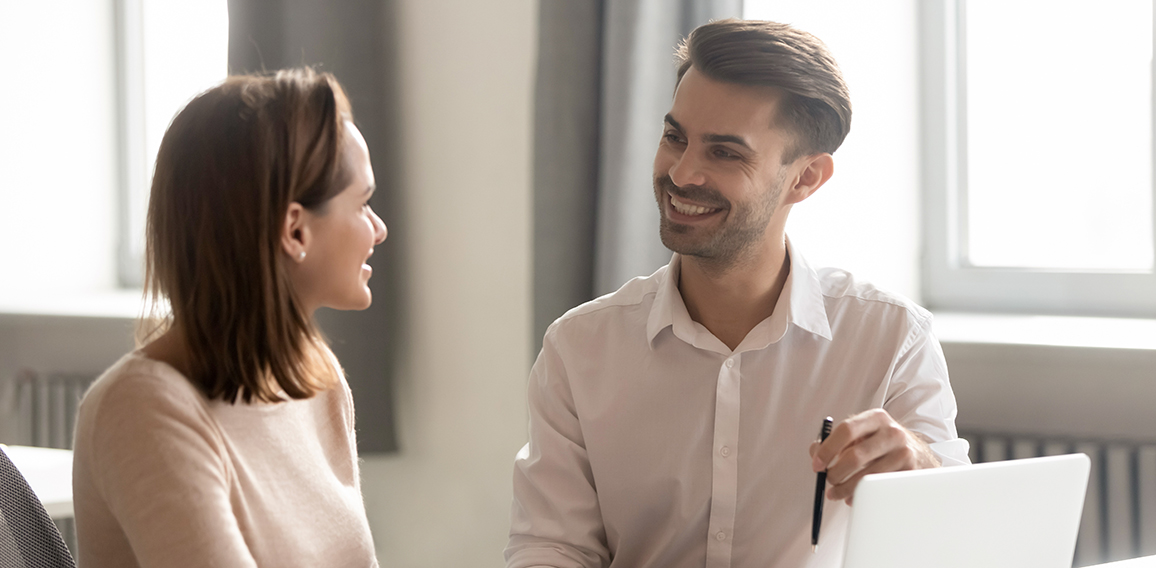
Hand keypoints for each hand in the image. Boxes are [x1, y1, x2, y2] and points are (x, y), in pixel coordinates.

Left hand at [808, 409, 939, 503]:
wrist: (919, 455)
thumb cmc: (880, 445)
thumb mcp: (861, 435)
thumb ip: (835, 441)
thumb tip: (815, 454)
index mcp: (876, 418)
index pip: (846, 430)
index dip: (827, 449)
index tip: (817, 465)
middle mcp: (892, 432)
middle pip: (855, 456)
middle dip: (835, 473)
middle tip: (827, 481)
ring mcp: (904, 453)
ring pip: (866, 478)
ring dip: (845, 489)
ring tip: (836, 493)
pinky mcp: (910, 473)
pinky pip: (879, 489)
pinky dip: (862, 496)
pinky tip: (856, 496)